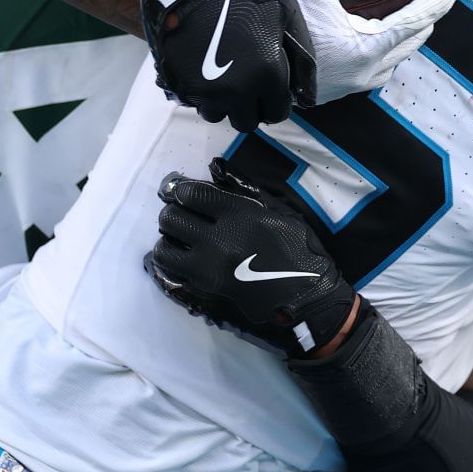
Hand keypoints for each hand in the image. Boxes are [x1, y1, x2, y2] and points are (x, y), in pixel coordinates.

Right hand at [137, 0, 314, 131]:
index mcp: (267, 75)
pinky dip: (201, 93)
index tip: (269, 89)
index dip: (275, 102)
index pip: (277, 112)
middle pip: (246, 122)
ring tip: (224, 79)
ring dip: (223, 103)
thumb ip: (301, 50)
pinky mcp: (181, 84)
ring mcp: (206, 90)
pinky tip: (204, 71)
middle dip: (250, 107)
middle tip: (247, 86)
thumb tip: (306, 87)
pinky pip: (195, 102)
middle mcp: (237, 90)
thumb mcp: (286, 9)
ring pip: (217, 115)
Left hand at [144, 159, 356, 355]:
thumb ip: (246, 193)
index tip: (183, 193)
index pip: (191, 194)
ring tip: (180, 239)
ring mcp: (209, 269)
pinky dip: (171, 264)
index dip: (181, 190)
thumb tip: (214, 172)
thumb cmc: (300, 252)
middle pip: (171, 218)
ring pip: (164, 249)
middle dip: (172, 212)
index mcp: (239, 215)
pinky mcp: (206, 291)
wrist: (308, 299)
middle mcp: (218, 240)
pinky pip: (172, 274)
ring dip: (168, 240)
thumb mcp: (281, 213)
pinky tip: (182, 259)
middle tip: (181, 214)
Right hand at [282, 0, 466, 103]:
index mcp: (369, 50)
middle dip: (425, 18)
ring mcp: (351, 84)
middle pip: (409, 41)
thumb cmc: (281, 28)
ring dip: (403, 37)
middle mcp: (367, 72)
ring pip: (391, 57)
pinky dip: (380, 47)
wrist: (245, 66)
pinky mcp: (334, 88)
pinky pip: (371, 65)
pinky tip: (368, 39)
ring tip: (408, 19)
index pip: (417, 19)